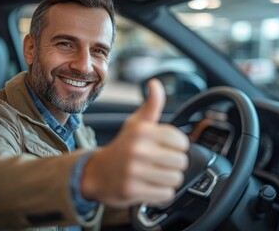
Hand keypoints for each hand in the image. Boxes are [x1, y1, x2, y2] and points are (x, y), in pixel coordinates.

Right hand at [81, 79, 188, 207]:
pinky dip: (161, 193)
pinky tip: (150, 185)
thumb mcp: (136, 123)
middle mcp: (138, 149)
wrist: (97, 173)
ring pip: (175, 179)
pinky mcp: (132, 190)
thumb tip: (155, 84)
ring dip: (168, 179)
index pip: (181, 141)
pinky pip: (165, 195)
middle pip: (181, 161)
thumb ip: (151, 105)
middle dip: (173, 164)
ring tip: (155, 174)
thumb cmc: (123, 147)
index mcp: (142, 131)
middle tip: (160, 163)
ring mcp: (134, 171)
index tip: (166, 148)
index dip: (177, 146)